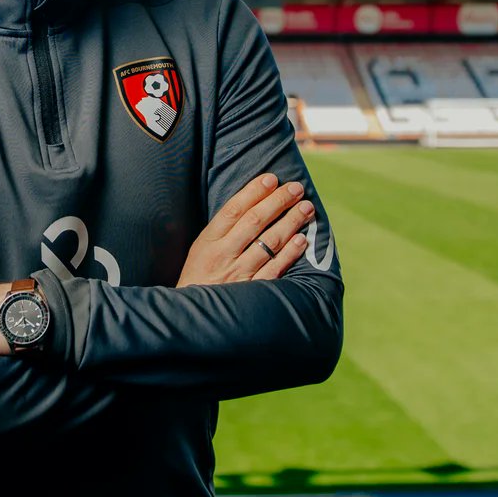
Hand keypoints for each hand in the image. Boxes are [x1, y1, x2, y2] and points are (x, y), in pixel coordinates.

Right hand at [176, 173, 313, 287]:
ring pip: (269, 242)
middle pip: (255, 221)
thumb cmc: (198, 278)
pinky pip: (275, 268)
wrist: (191, 318)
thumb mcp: (200, 250)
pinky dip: (290, 253)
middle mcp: (223, 255)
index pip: (233, 209)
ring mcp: (238, 274)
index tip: (271, 178)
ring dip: (290, 222)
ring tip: (306, 208)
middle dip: (278, 201)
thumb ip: (221, 231)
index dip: (253, 192)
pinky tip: (302, 240)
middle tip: (296, 188)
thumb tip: (250, 204)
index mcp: (208, 241)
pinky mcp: (252, 292)